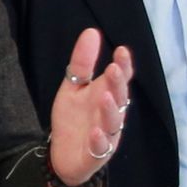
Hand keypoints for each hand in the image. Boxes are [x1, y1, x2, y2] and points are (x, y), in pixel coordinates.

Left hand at [48, 29, 134, 186]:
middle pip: (120, 98)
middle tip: (114, 69)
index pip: (120, 78)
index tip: (121, 50)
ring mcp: (107, 135)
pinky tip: (94, 132)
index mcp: (107, 95)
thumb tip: (91, 31)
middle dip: (118, 84)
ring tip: (105, 97)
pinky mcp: (97, 154)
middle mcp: (112, 114)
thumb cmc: (73, 118)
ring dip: (110, 110)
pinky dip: (99, 140)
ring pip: (113, 122)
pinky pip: (100, 147)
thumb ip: (82, 63)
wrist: (63, 154)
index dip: (124, 66)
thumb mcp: (73, 87)